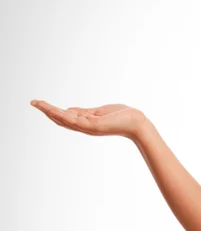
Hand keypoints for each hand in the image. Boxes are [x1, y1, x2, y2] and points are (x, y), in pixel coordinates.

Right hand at [30, 100, 147, 139]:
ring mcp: (89, 127)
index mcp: (86, 123)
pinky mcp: (94, 126)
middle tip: (33, 102)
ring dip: (50, 112)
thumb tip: (70, 110)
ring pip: (65, 120)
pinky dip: (62, 115)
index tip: (40, 103)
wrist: (137, 123)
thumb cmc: (122, 117)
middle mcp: (85, 127)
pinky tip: (53, 110)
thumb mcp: (99, 112)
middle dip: (46, 111)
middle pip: (61, 119)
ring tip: (37, 104)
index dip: (52, 111)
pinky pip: (75, 120)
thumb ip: (85, 112)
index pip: (66, 117)